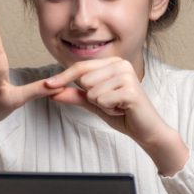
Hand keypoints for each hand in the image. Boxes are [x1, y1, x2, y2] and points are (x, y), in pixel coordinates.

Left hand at [46, 58, 188, 174]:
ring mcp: (127, 75)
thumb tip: (52, 92)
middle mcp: (121, 64)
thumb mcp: (94, 103)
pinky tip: (123, 109)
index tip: (47, 85)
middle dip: (92, 97)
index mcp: (113, 63)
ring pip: (92, 91)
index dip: (63, 77)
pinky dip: (108, 110)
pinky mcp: (130, 89)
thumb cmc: (122, 114)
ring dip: (101, 105)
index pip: (81, 67)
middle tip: (111, 102)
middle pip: (84, 80)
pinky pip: (101, 100)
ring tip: (117, 106)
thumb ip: (75, 96)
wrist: (146, 130)